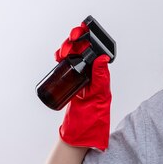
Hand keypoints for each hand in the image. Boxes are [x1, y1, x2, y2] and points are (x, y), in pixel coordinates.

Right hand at [56, 23, 111, 150]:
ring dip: (67, 49)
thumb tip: (103, 59)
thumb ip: (100, 78)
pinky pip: (65, 66)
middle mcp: (90, 74)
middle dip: (75, 42)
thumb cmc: (93, 116)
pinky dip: (61, 58)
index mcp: (100, 74)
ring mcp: (79, 77)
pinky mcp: (70, 82)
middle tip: (71, 41)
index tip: (82, 31)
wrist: (79, 132)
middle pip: (81, 51)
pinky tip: (59, 56)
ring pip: (72, 56)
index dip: (88, 39)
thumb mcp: (99, 95)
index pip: (94, 51)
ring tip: (64, 50)